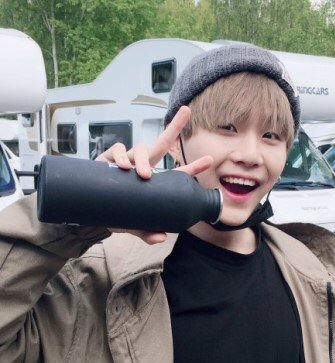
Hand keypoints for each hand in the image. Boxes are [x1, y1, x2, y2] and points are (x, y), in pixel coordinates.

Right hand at [96, 106, 212, 243]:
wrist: (91, 210)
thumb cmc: (117, 214)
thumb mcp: (134, 225)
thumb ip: (147, 232)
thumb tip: (161, 238)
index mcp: (155, 182)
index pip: (178, 174)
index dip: (193, 167)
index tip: (209, 161)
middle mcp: (144, 166)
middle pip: (161, 144)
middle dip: (175, 127)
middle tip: (185, 117)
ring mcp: (128, 161)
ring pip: (140, 149)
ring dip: (142, 159)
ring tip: (142, 174)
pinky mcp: (109, 159)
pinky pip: (117, 151)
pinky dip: (120, 156)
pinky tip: (121, 166)